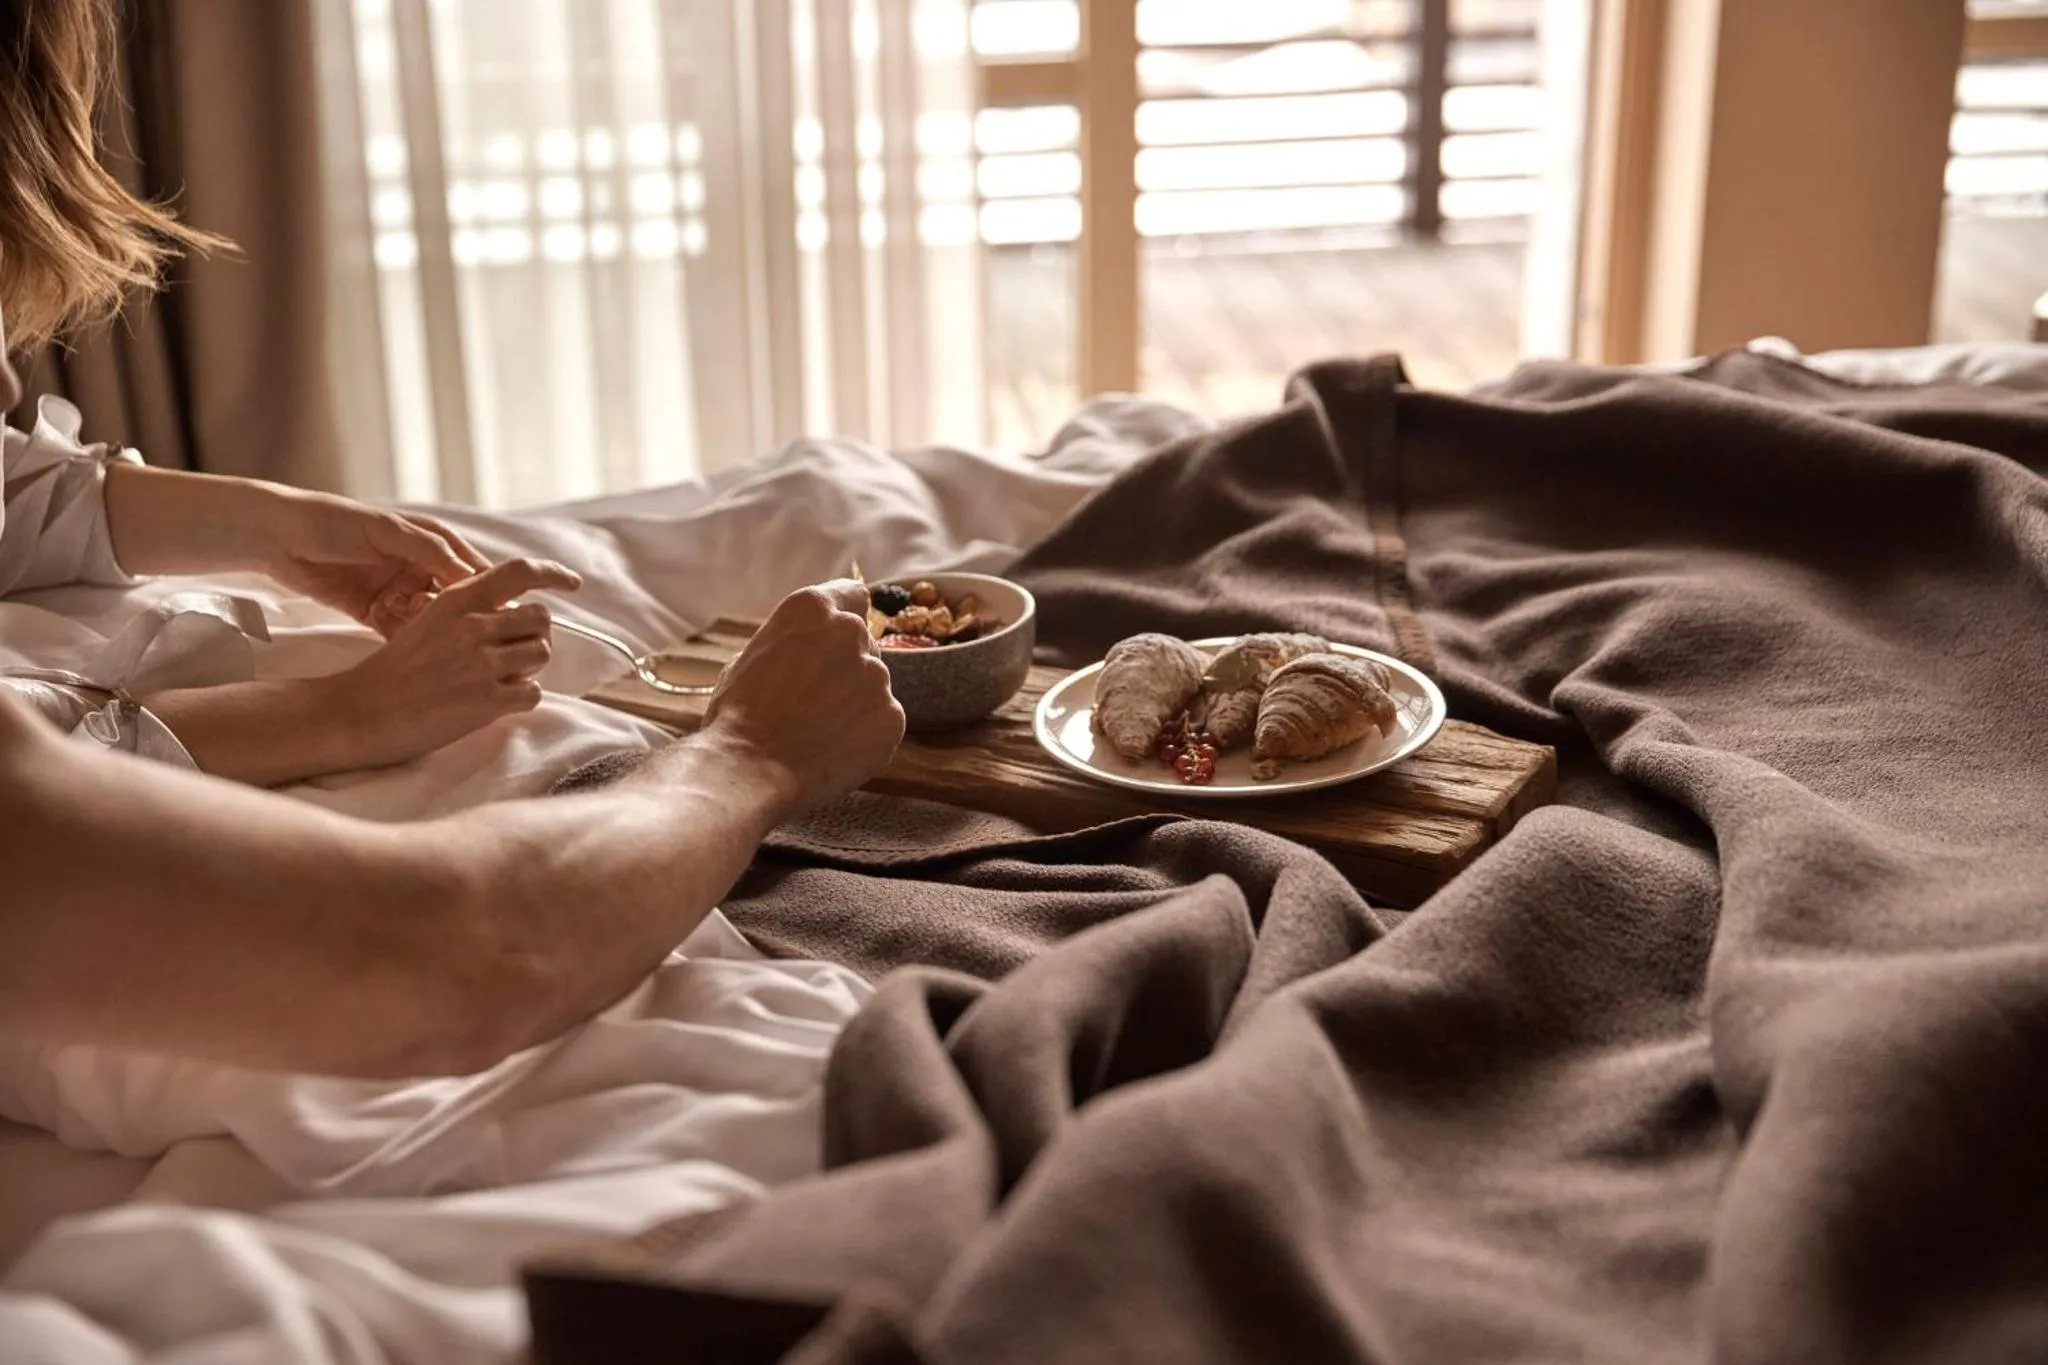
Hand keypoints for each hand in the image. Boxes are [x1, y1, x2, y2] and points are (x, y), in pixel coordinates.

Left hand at [265, 491, 493, 634]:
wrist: (275, 536)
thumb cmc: (332, 522)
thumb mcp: (388, 530)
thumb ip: (432, 552)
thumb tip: (477, 577)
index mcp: (433, 543)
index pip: (474, 572)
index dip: (485, 593)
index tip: (484, 611)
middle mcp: (421, 569)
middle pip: (454, 603)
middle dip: (448, 614)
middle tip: (424, 610)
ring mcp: (398, 593)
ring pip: (428, 622)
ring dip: (420, 625)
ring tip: (396, 611)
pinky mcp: (375, 614)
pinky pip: (398, 634)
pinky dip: (398, 637)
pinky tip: (386, 628)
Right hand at [326, 558, 582, 769]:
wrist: (363, 711)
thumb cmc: (397, 669)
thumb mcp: (428, 621)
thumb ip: (469, 612)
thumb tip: (514, 614)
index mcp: (457, 599)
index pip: (519, 572)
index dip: (553, 574)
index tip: (574, 583)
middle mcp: (473, 624)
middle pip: (541, 618)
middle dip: (534, 636)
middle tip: (512, 654)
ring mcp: (482, 662)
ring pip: (542, 653)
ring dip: (528, 668)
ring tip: (499, 679)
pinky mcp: (487, 699)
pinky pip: (533, 692)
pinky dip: (521, 699)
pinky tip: (495, 702)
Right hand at [701, 580, 903, 812]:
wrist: (748, 771)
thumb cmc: (737, 717)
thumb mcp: (752, 657)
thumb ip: (793, 642)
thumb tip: (809, 646)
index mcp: (812, 609)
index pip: (852, 594)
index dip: (845, 617)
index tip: (838, 638)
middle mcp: (851, 632)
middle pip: (863, 643)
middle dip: (845, 666)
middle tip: (813, 700)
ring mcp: (876, 675)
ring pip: (874, 684)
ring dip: (855, 701)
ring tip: (816, 731)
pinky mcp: (892, 716)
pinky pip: (883, 720)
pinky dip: (865, 734)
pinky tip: (832, 750)